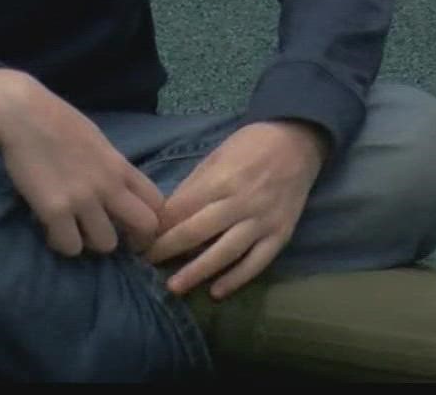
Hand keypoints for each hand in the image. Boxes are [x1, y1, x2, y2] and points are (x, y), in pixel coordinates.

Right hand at [0, 69, 165, 257]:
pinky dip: (62, 243)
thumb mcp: (96, 141)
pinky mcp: (54, 210)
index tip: (131, 223)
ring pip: (106, 244)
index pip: (157, 204)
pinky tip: (51, 229)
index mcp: (120, 166)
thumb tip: (116, 189)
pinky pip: (70, 246)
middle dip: (131, 239)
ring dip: (91, 241)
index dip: (148, 219)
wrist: (20, 113)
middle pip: (145, 227)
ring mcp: (82, 199)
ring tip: (74, 229)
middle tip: (110, 235)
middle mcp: (108, 186)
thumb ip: (111, 167)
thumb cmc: (54, 119)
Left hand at [146, 121, 326, 299]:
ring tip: (174, 287)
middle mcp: (240, 203)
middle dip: (167, 249)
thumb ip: (193, 187)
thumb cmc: (250, 146)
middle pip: (197, 232)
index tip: (137, 239)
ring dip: (197, 271)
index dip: (157, 226)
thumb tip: (167, 215)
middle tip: (145, 263)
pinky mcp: (281, 235)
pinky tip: (216, 292)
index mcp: (220, 180)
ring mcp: (263, 221)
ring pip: (226, 252)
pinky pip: (257, 262)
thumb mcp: (215, 156)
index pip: (180, 209)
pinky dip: (237, 279)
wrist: (298, 143)